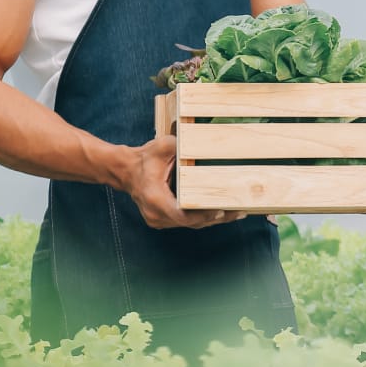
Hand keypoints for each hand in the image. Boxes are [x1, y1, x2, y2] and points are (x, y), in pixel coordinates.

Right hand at [120, 136, 246, 229]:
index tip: (220, 210)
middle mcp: (156, 214)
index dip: (202, 215)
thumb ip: (178, 145)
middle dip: (216, 217)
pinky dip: (204, 218)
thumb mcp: (161, 147)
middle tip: (239, 211)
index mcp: (155, 198)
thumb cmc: (144, 159)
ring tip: (237, 213)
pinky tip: (223, 212)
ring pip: (192, 225)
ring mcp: (159, 220)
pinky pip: (187, 222)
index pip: (182, 215)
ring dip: (213, 219)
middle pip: (192, 223)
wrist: (126, 171)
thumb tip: (200, 142)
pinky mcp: (164, 221)